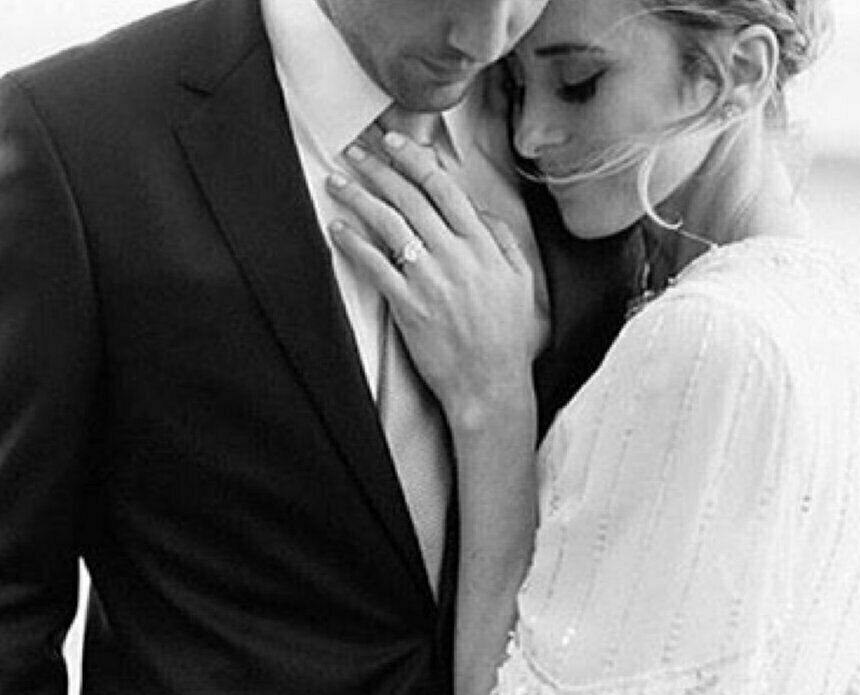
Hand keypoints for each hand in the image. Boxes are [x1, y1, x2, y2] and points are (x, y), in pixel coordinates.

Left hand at [327, 131, 546, 430]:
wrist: (489, 385)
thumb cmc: (506, 339)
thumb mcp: (521, 282)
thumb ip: (502, 240)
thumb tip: (480, 211)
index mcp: (483, 246)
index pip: (445, 189)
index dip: (416, 161)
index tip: (397, 145)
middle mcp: (456, 256)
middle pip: (410, 199)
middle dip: (380, 168)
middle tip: (358, 150)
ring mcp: (430, 280)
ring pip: (388, 225)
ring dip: (359, 197)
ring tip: (338, 180)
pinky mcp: (407, 305)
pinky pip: (375, 266)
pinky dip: (353, 244)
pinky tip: (338, 229)